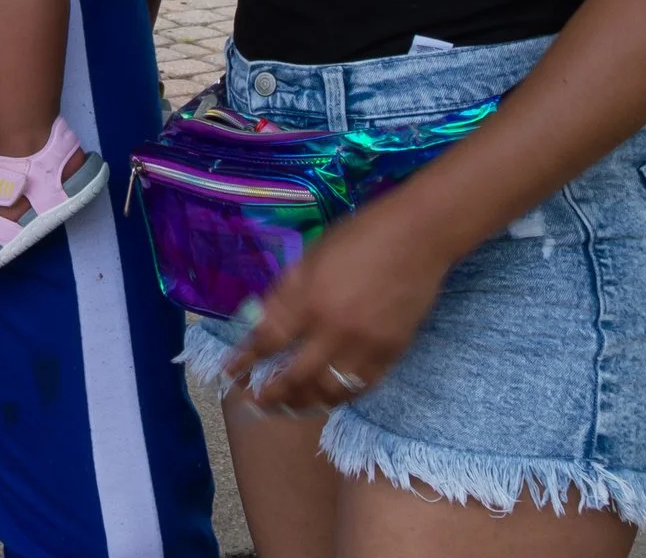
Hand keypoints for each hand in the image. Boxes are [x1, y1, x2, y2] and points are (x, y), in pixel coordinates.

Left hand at [229, 205, 452, 410]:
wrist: (415, 238)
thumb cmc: (358, 238)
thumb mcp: (310, 257)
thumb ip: (285, 292)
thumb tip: (260, 319)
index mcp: (309, 300)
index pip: (268, 341)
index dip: (245, 360)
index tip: (230, 372)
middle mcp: (334, 330)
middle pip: (296, 376)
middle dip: (272, 393)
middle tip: (258, 401)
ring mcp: (366, 346)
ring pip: (330, 391)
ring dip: (306, 403)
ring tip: (289, 408)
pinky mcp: (392, 353)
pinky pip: (362, 387)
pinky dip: (341, 397)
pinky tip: (328, 397)